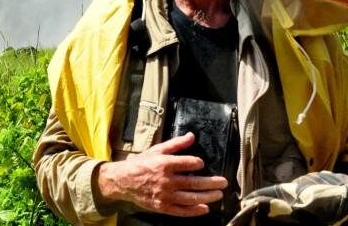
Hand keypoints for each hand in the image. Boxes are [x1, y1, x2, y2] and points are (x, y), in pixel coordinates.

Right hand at [95, 132, 227, 216]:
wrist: (123, 181)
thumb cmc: (141, 163)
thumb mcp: (157, 149)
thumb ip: (176, 144)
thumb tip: (192, 136)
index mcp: (164, 163)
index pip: (189, 163)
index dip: (198, 163)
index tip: (201, 164)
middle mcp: (166, 180)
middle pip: (194, 182)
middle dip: (212, 183)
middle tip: (223, 182)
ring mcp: (164, 195)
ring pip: (191, 198)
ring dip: (208, 197)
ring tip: (218, 195)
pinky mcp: (162, 207)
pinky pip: (181, 211)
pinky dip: (194, 211)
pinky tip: (204, 208)